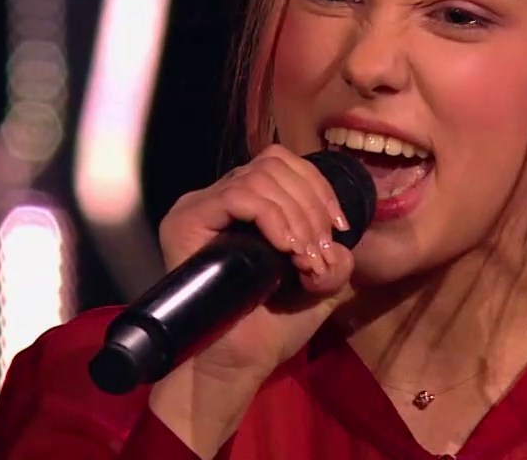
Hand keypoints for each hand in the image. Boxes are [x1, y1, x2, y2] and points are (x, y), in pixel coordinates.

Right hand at [156, 143, 356, 381]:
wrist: (238, 363)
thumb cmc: (273, 326)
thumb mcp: (321, 285)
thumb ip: (336, 257)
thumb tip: (338, 241)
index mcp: (249, 204)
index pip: (283, 163)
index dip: (318, 187)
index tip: (339, 228)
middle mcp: (221, 197)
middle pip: (274, 164)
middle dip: (311, 205)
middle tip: (318, 251)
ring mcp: (201, 206)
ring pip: (259, 178)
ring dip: (295, 216)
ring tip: (303, 257)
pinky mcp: (187, 221)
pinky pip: (237, 197)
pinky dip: (271, 218)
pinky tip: (284, 248)